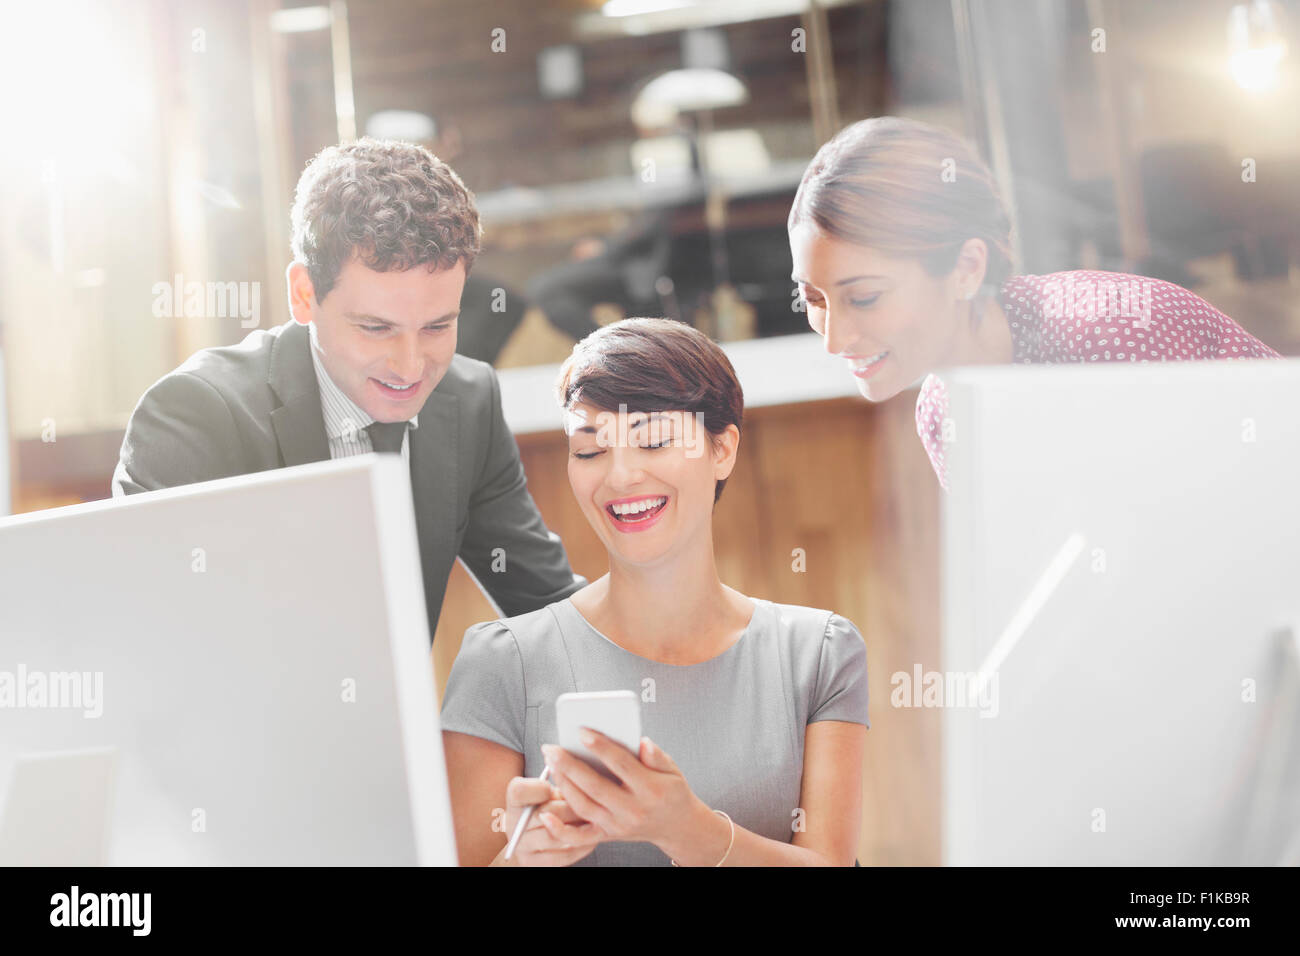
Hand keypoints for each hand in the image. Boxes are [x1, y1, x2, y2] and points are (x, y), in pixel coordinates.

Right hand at [502, 774, 601, 866]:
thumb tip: (584, 777)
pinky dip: (581, 846)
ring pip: (555, 836)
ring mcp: (522, 847)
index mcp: (514, 800)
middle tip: (591, 803)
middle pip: (545, 812)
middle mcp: (512, 824)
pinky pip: (562, 856)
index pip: (519, 790)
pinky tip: (592, 837)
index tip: (553, 787)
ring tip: (594, 819)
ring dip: (579, 827)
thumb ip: (559, 782)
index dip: (540, 787)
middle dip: (571, 807)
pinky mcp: (533, 864)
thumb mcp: (547, 790)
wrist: (531, 839)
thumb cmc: (547, 804)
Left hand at [540, 731, 707, 853]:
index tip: (582, 731)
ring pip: (584, 806)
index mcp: (651, 789)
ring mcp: (618, 825)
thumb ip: (657, 756)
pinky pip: (580, 836)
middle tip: (552, 748)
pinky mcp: (608, 835)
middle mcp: (633, 810)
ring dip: (563, 785)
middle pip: (595, 786)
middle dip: (570, 765)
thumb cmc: (672, 793)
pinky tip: (545, 815)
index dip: (600, 747)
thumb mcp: (673, 770)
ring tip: (551, 764)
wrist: (677, 826)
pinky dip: (560, 829)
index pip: (621, 764)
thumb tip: (642, 742)